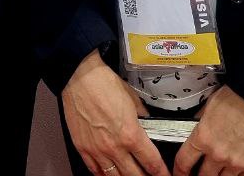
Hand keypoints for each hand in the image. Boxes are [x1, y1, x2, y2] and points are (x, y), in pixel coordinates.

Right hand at [62, 50, 168, 175]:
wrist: (79, 78)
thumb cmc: (104, 84)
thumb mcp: (133, 99)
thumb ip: (142, 116)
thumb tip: (147, 123)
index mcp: (131, 134)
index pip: (152, 163)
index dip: (161, 172)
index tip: (164, 174)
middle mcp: (114, 147)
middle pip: (134, 175)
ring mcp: (97, 150)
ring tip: (131, 175)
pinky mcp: (83, 148)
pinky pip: (95, 170)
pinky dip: (104, 175)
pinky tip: (109, 173)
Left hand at [173, 86, 243, 175]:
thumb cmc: (238, 96)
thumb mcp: (210, 105)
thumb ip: (201, 121)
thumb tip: (196, 126)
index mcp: (203, 137)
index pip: (183, 162)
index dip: (179, 171)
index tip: (180, 173)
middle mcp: (217, 153)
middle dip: (200, 175)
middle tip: (202, 171)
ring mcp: (236, 162)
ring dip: (219, 175)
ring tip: (220, 169)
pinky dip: (238, 175)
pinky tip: (236, 168)